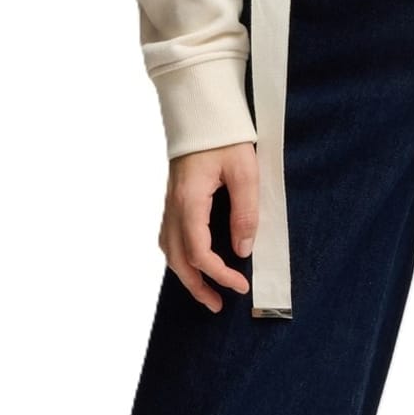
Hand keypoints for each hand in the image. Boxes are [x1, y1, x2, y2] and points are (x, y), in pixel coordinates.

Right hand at [160, 141, 258, 312]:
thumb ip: (244, 210)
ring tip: (205, 290)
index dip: (219, 274)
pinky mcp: (173, 197)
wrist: (202, 110)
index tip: (240, 285)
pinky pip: (169, 235)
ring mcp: (170, 202)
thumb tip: (242, 249)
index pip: (199, 252)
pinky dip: (179, 255)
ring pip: (169, 249)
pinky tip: (193, 260)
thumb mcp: (244, 171)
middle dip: (197, 286)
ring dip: (186, 274)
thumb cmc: (225, 137)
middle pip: (178, 259)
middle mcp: (174, 206)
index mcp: (190, 201)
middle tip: (217, 304)